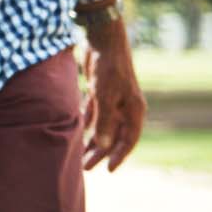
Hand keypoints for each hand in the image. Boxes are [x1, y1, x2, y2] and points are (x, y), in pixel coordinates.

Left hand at [82, 20, 146, 171]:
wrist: (103, 41)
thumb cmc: (108, 68)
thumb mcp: (105, 96)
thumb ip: (104, 120)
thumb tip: (102, 145)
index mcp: (134, 111)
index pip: (129, 140)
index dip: (119, 156)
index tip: (108, 170)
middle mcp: (125, 108)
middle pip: (113, 136)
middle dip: (100, 152)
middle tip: (87, 168)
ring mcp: (113, 100)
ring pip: (102, 126)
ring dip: (92, 140)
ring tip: (80, 156)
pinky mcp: (100, 92)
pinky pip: (94, 114)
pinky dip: (87, 123)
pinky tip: (78, 133)